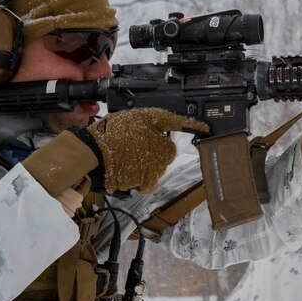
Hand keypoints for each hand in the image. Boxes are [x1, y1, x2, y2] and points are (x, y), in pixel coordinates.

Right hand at [75, 108, 207, 192]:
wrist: (95, 153)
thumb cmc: (116, 131)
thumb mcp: (142, 116)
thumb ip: (165, 120)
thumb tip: (185, 121)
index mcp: (166, 145)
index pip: (176, 138)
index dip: (191, 130)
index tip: (206, 129)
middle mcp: (164, 161)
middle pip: (163, 153)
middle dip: (154, 148)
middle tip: (136, 141)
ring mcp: (154, 174)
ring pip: (155, 167)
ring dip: (146, 162)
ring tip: (127, 154)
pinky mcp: (142, 184)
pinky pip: (146, 181)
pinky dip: (140, 176)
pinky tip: (128, 167)